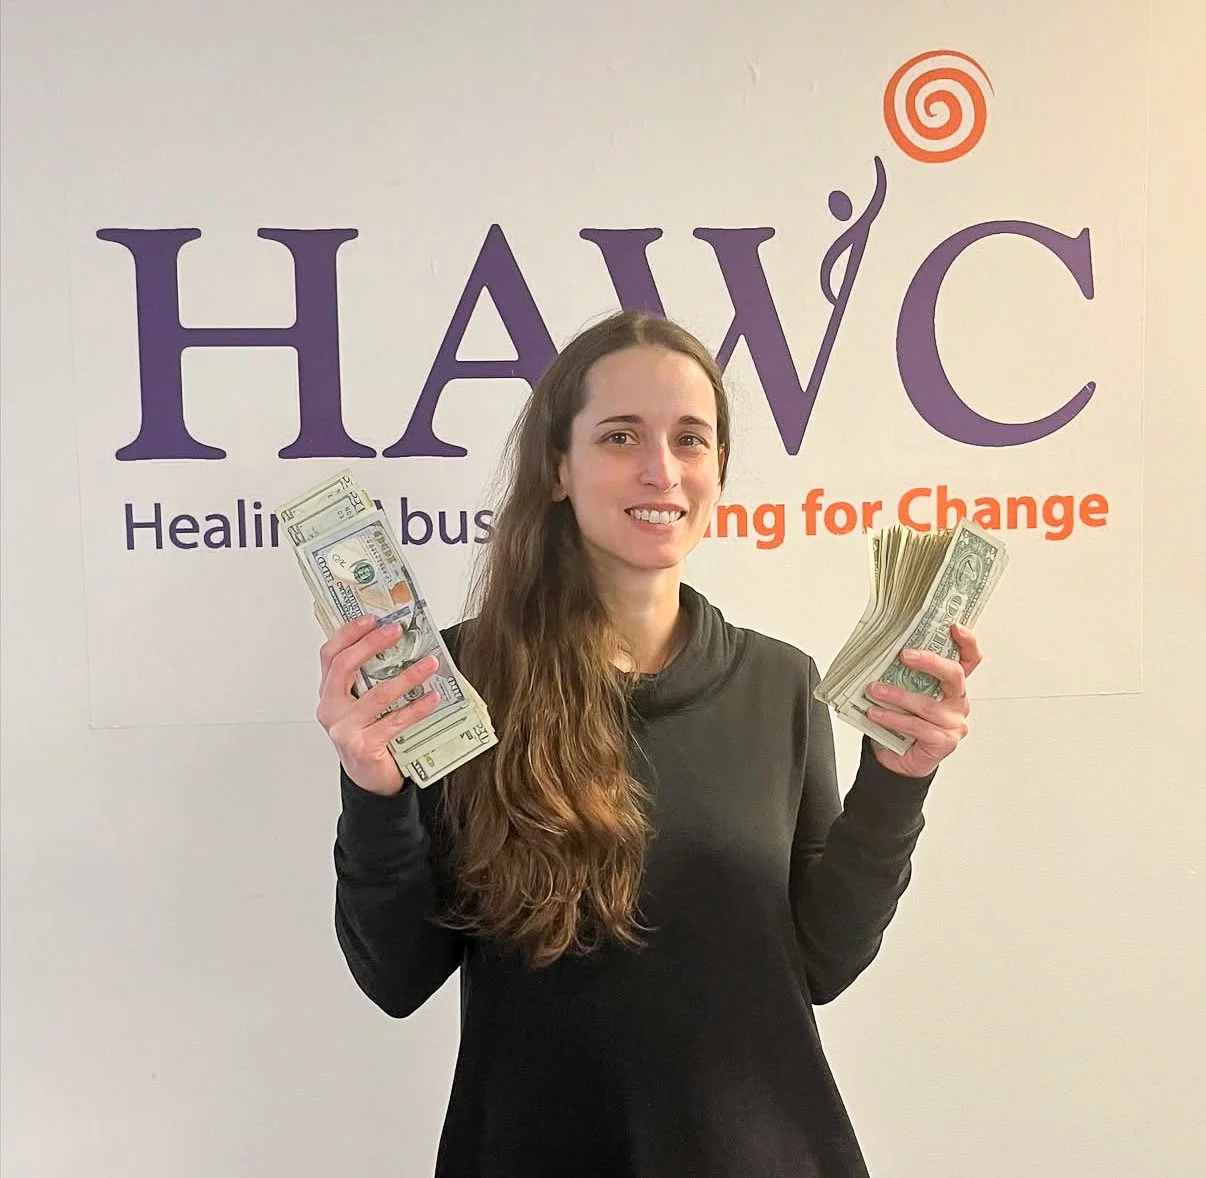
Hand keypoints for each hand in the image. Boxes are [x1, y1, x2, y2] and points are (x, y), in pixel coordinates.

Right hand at [315, 614, 442, 795]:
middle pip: (345, 667)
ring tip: (429, 663)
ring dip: (407, 676)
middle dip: (372, 644)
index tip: (372, 618)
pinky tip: (432, 698)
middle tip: (398, 631)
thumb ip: (371, 679)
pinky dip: (416, 707)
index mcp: (329, 694)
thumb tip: (402, 643)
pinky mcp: (363, 747)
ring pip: (377, 694)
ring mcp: (344, 730)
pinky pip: (394, 721)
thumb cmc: (370, 735)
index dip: (348, 633)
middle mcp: (331, 710)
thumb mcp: (364, 704)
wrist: (371, 779)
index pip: (330, 655)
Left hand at [864, 623, 983, 778]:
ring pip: (928, 704)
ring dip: (897, 695)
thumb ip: (903, 675)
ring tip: (874, 690)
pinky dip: (892, 719)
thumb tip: (880, 650)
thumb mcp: (903, 692)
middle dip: (930, 662)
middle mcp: (957, 701)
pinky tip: (875, 714)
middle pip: (954, 675)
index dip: (967, 642)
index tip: (954, 627)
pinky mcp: (944, 741)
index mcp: (951, 685)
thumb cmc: (901, 721)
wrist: (897, 758)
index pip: (969, 660)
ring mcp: (954, 722)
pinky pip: (917, 726)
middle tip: (904, 655)